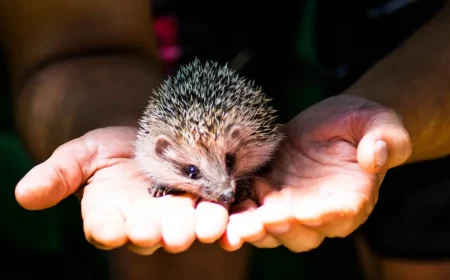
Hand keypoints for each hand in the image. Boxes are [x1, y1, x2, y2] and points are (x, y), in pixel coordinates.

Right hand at [15, 126, 229, 254]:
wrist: (146, 134)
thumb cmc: (108, 148)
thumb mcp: (81, 154)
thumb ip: (57, 174)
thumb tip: (24, 194)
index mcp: (110, 215)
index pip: (105, 228)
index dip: (107, 229)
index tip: (109, 229)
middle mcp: (143, 221)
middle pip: (151, 233)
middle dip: (161, 233)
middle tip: (171, 233)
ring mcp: (176, 213)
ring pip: (187, 225)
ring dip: (199, 227)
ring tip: (210, 224)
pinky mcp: (203, 200)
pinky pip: (213, 210)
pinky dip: (223, 213)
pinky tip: (231, 212)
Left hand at [220, 95, 411, 251]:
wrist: (333, 120)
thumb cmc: (361, 123)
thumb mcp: (379, 122)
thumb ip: (385, 139)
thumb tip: (376, 156)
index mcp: (352, 199)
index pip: (339, 215)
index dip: (320, 217)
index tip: (300, 211)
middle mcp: (320, 211)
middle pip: (301, 233)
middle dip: (278, 229)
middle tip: (258, 222)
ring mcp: (292, 205)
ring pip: (272, 230)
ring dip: (253, 229)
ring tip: (234, 225)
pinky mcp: (269, 193)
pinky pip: (252, 210)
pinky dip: (238, 214)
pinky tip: (224, 209)